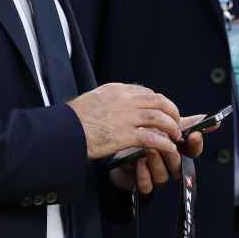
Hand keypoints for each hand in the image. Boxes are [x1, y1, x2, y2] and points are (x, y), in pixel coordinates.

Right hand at [67, 83, 181, 160]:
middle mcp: (123, 99)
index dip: (158, 102)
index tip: (162, 111)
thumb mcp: (91, 101)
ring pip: (159, 117)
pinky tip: (168, 148)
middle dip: (171, 111)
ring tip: (175, 136)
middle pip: (158, 101)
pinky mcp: (125, 135)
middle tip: (176, 122)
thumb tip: (114, 106)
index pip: (145, 92)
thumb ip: (107, 101)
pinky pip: (152, 137)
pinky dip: (164, 143)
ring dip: (171, 127)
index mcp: (115, 89)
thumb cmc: (72, 121)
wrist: (63, 132)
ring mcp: (125, 117)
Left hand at [108, 114, 211, 194]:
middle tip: (165, 141)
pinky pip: (147, 186)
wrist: (114, 145)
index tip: (194, 134)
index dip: (196, 144)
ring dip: (156, 162)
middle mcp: (167, 165)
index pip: (193, 151)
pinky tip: (138, 162)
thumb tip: (204, 116)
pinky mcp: (141, 184)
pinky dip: (143, 175)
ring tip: (148, 149)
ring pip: (163, 176)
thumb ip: (182, 122)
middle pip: (178, 165)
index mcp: (175, 149)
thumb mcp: (159, 124)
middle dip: (172, 153)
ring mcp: (155, 176)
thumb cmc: (139, 136)